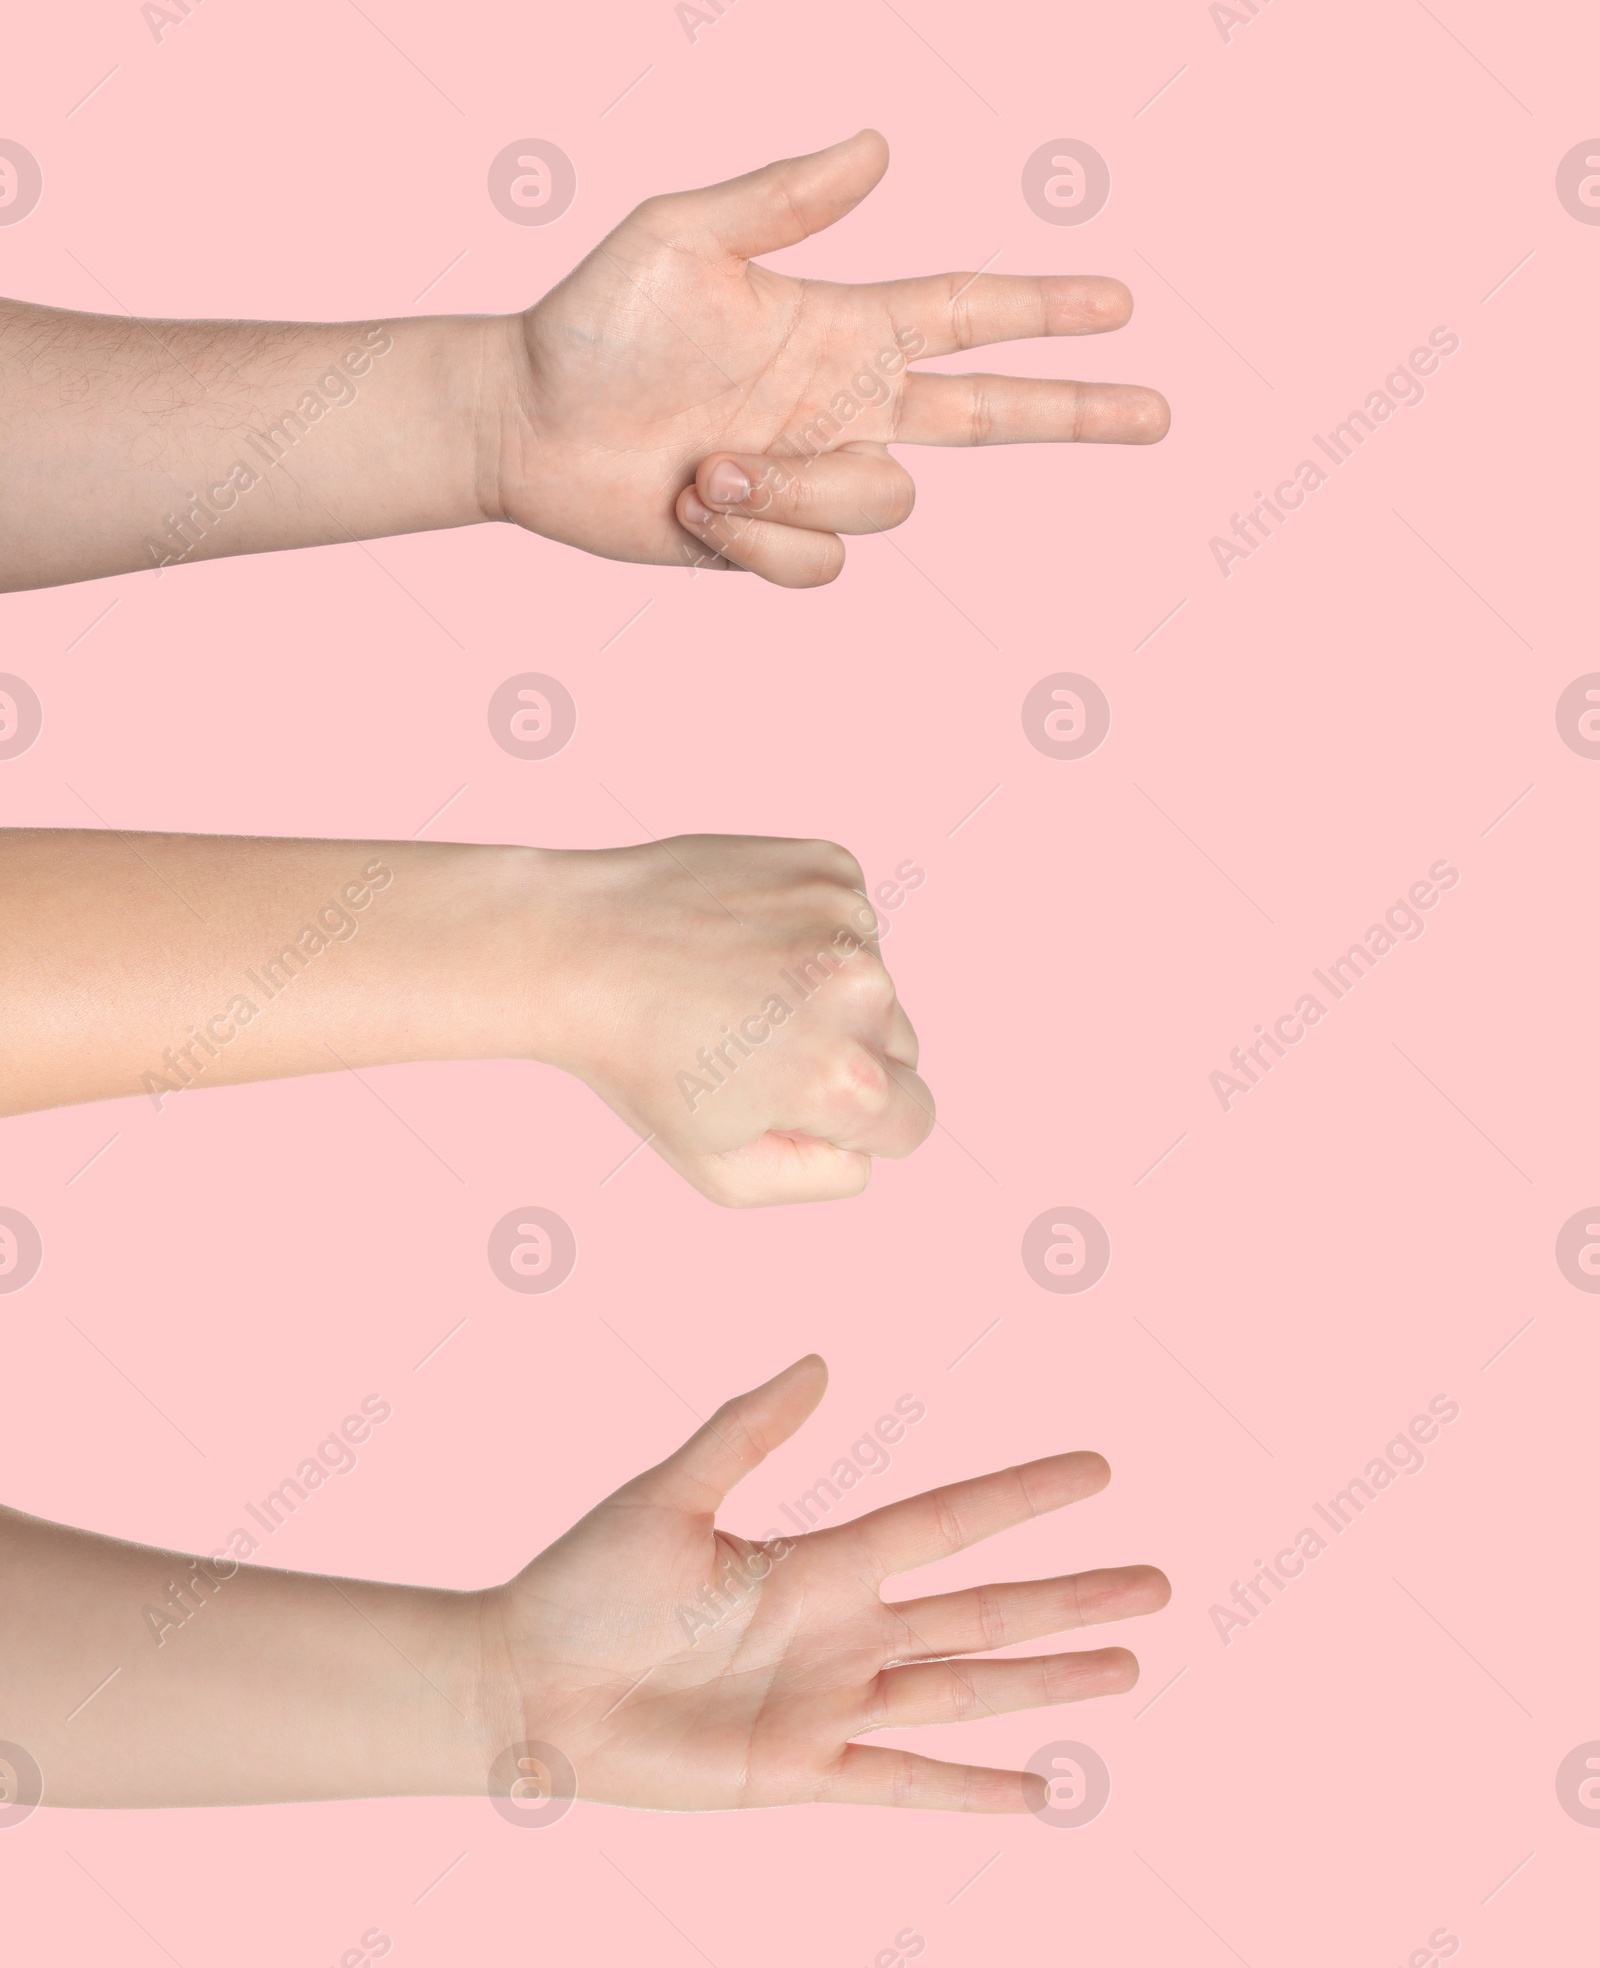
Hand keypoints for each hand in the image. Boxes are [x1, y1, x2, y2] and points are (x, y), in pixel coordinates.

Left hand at [474, 1356, 1168, 1812]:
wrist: (524, 1687)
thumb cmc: (584, 1582)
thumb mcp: (666, 1494)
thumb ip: (744, 1430)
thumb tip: (824, 1359)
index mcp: (816, 1560)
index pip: (947, 1523)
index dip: (1023, 1497)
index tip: (1097, 1469)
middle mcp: (842, 1631)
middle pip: (984, 1611)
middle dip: (1072, 1597)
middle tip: (1159, 1582)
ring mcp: (828, 1705)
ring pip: (966, 1692)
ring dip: (1049, 1684)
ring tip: (1130, 1669)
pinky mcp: (798, 1774)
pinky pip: (906, 1782)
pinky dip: (976, 1791)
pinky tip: (1043, 1789)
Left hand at [489, 130, 1169, 587]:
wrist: (525, 424)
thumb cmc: (593, 320)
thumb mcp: (680, 235)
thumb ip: (783, 197)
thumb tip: (884, 144)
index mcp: (841, 326)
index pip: (968, 314)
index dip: (1044, 309)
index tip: (1120, 303)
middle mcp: (845, 406)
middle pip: (991, 415)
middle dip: (1077, 412)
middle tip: (1158, 413)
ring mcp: (815, 480)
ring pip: (885, 504)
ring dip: (795, 490)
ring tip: (706, 466)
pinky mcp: (775, 545)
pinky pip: (818, 566)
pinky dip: (755, 540)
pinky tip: (694, 507)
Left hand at [527, 834, 932, 1205]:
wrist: (575, 947)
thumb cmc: (639, 1067)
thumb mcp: (722, 1172)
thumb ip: (821, 1177)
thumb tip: (867, 1145)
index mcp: (845, 1078)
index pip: (912, 1122)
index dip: (854, 1125)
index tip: (791, 1100)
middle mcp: (864, 991)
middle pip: (898, 1048)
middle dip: (843, 1053)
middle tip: (748, 1042)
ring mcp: (848, 919)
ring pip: (874, 980)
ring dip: (825, 989)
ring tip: (734, 985)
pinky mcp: (829, 867)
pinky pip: (850, 920)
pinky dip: (809, 931)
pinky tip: (741, 938)